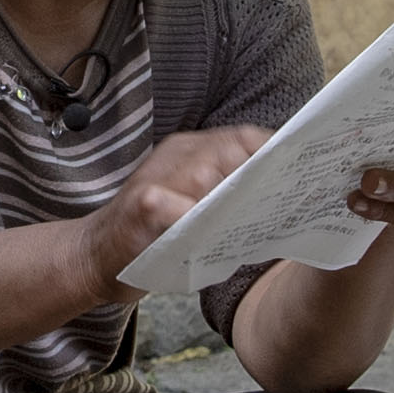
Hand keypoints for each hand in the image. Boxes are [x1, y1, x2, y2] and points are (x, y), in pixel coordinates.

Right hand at [81, 123, 267, 283]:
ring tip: (257, 222)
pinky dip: (197, 220)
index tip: (298, 171)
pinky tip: (213, 238)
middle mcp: (174, 155)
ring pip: (206, 175)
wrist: (95, 256)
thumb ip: (227, 197)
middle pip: (229, 151)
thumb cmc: (154, 237)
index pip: (241, 136)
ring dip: (232, 199)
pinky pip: (177, 206)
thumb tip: (281, 200)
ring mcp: (155, 177)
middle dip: (258, 176)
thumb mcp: (195, 207)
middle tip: (284, 201)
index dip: (272, 151)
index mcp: (191, 151)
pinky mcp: (141, 204)